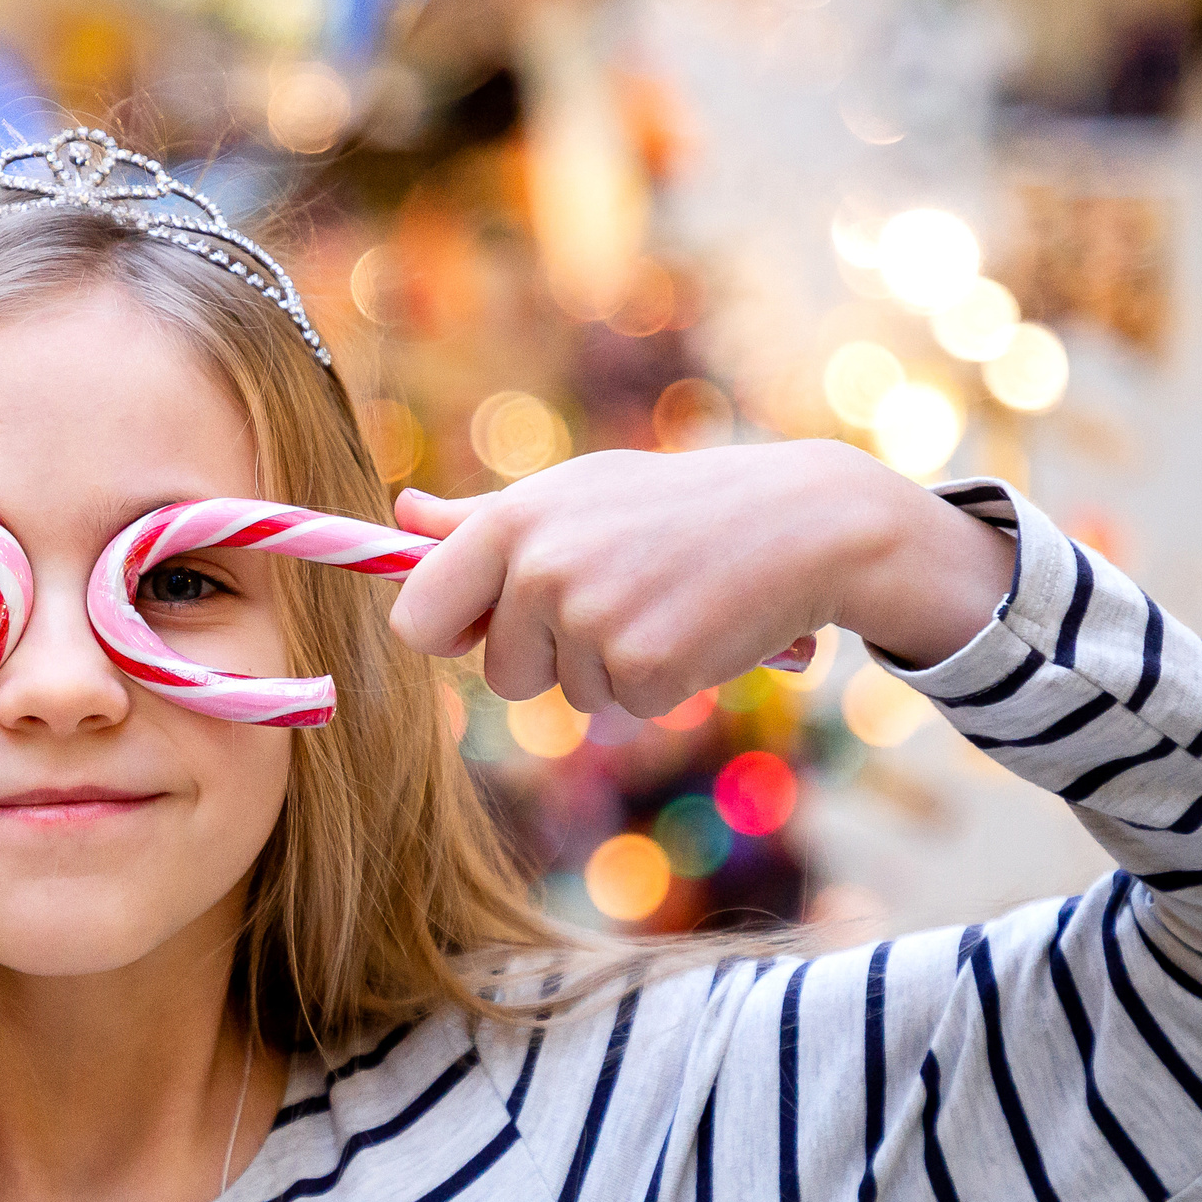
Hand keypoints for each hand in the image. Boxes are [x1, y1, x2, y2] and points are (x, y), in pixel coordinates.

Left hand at [387, 440, 1015, 716]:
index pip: (419, 617)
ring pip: (567, 694)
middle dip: (549, 657)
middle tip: (615, 598)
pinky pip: (626, 707)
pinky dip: (661, 683)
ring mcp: (592, 621)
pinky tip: (695, 629)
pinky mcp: (645, 668)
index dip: (452, 634)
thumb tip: (400, 516)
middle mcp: (541, 569)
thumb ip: (481, 521)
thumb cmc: (673, 506)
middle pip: (499, 674)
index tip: (485, 627)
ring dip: (612, 666)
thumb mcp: (575, 494)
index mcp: (512, 522)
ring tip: (663, 601)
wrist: (801, 522)